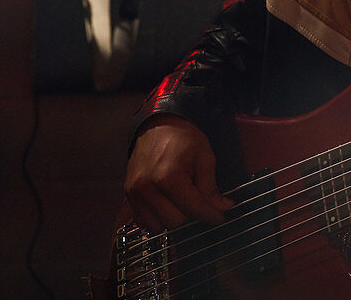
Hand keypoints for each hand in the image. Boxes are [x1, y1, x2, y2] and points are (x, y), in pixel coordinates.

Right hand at [122, 114, 232, 231]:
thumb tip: (222, 207)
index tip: (219, 217)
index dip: (211, 214)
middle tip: (200, 201)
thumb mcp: (204, 157)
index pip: (193, 208)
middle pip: (175, 221)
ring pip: (158, 225)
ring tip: (182, 201)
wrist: (159, 124)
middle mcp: (147, 187)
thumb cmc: (182, 137)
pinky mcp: (128, 194)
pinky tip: (167, 206)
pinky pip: (142, 221)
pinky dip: (156, 218)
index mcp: (169, 176)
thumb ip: (211, 186)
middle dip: (191, 214)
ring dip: (173, 218)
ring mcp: (135, 192)